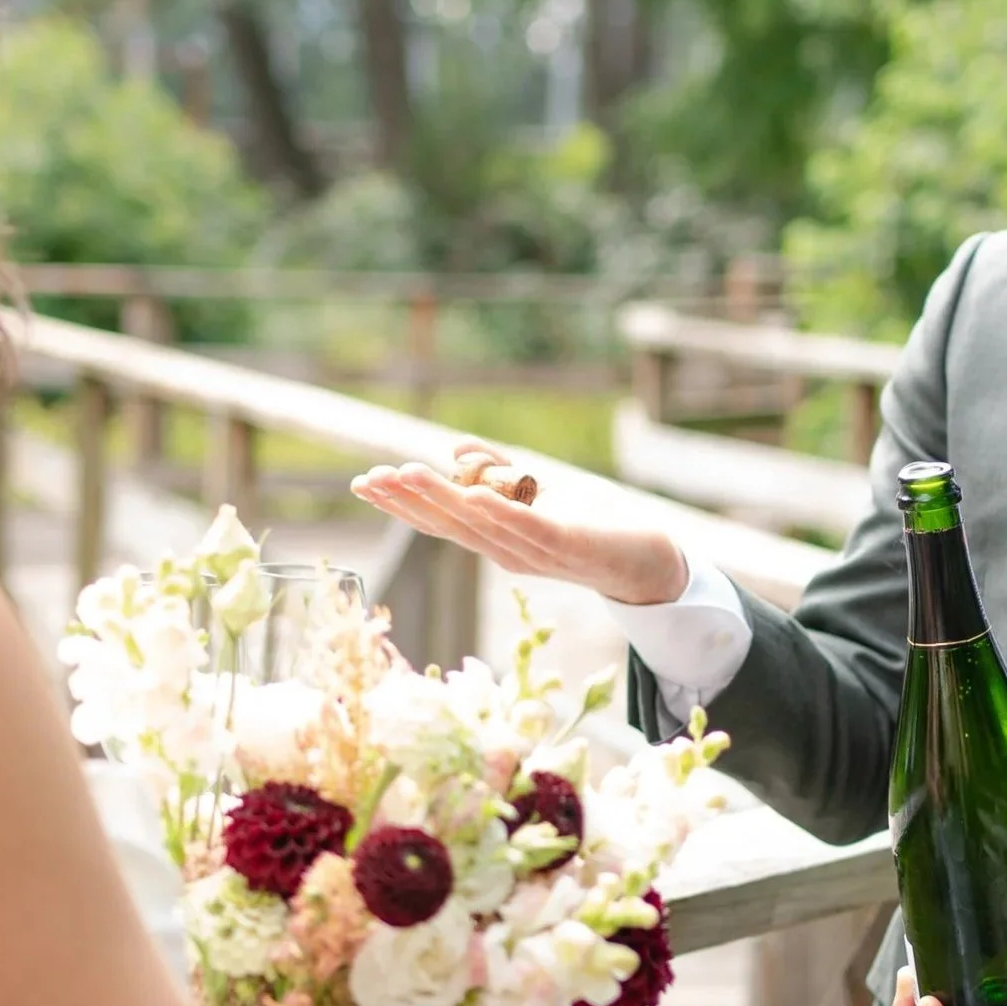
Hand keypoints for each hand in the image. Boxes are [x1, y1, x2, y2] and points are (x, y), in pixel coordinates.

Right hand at [350, 451, 689, 609]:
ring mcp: (536, 552)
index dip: (400, 503)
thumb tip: (455, 448)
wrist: (645, 557)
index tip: (362, 482)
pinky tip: (475, 495)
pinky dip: (501, 513)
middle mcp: (507, 552)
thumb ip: (496, 469)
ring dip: (443, 499)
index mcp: (494, 540)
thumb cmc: (587, 524)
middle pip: (449, 525)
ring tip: (408, 474)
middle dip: (406, 500)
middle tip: (368, 478)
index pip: (438, 521)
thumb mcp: (534, 491)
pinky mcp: (569, 545)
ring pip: (481, 524)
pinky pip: (530, 528)